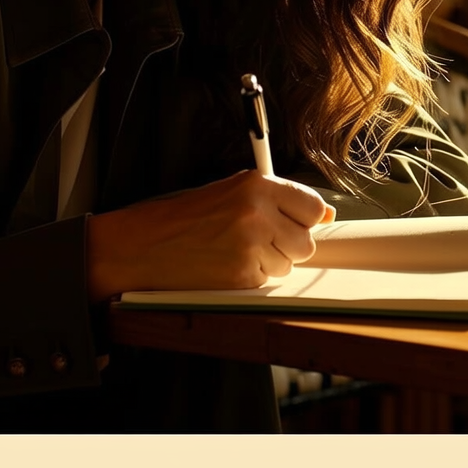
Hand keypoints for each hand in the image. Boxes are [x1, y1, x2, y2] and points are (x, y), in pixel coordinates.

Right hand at [85, 170, 337, 299]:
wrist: (141, 245)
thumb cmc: (181, 216)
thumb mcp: (230, 192)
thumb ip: (277, 199)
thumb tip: (326, 214)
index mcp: (256, 185)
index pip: (314, 207)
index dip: (306, 219)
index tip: (296, 223)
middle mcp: (258, 213)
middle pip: (306, 242)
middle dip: (289, 245)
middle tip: (260, 240)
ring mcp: (251, 247)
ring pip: (289, 265)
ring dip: (271, 263)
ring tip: (237, 251)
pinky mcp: (241, 276)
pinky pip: (267, 281)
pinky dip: (252, 278)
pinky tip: (226, 265)